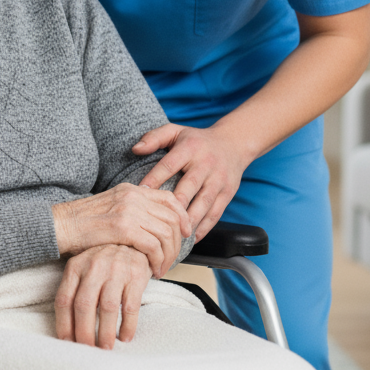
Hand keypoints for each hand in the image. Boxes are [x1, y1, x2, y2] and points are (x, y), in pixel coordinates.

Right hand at [52, 183, 189, 278]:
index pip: (169, 198)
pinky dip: (157, 261)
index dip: (182, 216)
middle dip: (178, 242)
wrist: (61, 225)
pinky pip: (154, 246)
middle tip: (172, 259)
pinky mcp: (123, 228)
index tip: (185, 233)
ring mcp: (129, 210)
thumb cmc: (83, 223)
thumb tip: (153, 224)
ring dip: (169, 255)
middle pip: (172, 217)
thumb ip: (132, 209)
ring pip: (166, 233)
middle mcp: (133, 196)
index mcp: (131, 189)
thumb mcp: (111, 207)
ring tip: (160, 268)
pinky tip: (151, 270)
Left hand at [54, 244, 151, 347]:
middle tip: (86, 350)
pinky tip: (125, 337)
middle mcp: (94, 267)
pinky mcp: (136, 277)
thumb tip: (67, 329)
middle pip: (84, 305)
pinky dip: (127, 326)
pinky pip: (130, 307)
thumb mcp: (83, 269)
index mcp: (75, 267)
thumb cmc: (103, 263)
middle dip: (83, 333)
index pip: (64, 299)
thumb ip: (74, 291)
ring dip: (105, 332)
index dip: (64, 324)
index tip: (66, 342)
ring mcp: (116, 271)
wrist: (131, 242)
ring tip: (105, 348)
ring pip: (107, 308)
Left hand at [134, 123, 251, 241]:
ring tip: (174, 235)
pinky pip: (216, 213)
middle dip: (173, 205)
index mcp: (189, 148)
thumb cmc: (196, 140)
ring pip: (203, 204)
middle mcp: (205, 164)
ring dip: (189, 221)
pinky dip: (204, 227)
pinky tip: (192, 238)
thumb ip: (154, 138)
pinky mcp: (228, 193)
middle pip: (188, 187)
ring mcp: (218, 180)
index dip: (154, 179)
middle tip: (157, 220)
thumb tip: (135, 149)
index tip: (140, 193)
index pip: (169, 165)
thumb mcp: (175, 131)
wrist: (233, 143)